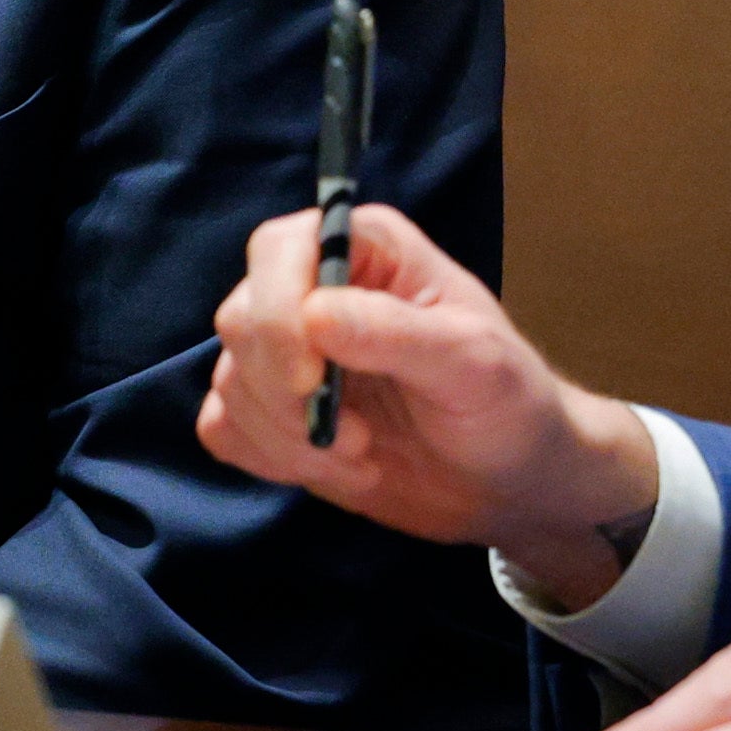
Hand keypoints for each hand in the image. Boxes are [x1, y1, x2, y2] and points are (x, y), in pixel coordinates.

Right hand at [197, 200, 657, 605]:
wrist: (508, 481)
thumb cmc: (507, 404)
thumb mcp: (472, 363)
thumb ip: (395, 332)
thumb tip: (313, 315)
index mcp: (365, 249)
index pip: (279, 249)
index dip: (278, 312)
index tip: (312, 380)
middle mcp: (313, 288)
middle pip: (240, 318)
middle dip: (285, 392)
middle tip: (357, 437)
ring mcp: (288, 353)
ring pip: (227, 381)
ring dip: (288, 437)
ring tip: (363, 456)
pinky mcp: (272, 412)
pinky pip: (222, 427)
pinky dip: (269, 458)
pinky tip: (333, 469)